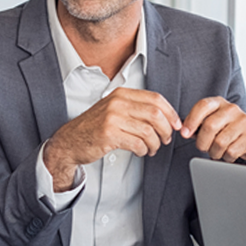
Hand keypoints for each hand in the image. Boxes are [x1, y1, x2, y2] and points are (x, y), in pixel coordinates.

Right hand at [43, 88, 181, 190]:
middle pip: (155, 114)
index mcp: (121, 94)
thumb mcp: (114, 110)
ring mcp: (112, 118)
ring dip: (155, 144)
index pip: (155, 98)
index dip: (170, 113)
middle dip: (165, 130)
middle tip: (165, 139)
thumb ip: (136, 109)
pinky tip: (140, 152)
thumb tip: (167, 117)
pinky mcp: (109, 134)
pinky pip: (138, 143)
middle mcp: (117, 102)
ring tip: (151, 149)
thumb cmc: (94, 128)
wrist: (70, 141)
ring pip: (148, 131)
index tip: (175, 125)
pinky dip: (143, 150)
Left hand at [180, 97, 245, 162]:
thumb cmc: (227, 130)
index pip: (202, 106)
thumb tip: (184, 131)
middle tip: (203, 147)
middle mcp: (232, 109)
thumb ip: (198, 126)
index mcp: (219, 103)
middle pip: (209, 126)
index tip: (184, 134)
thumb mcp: (212, 123)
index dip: (191, 120)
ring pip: (220, 142)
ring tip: (217, 151)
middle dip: (202, 142)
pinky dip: (226, 157)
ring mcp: (244, 121)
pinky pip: (231, 151)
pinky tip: (228, 154)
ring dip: (214, 152)